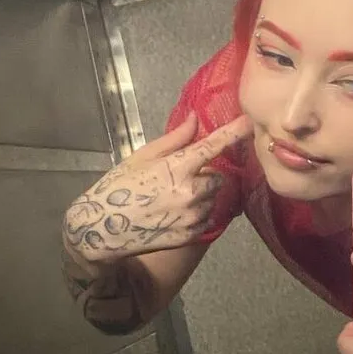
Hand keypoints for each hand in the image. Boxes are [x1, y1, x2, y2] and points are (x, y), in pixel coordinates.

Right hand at [63, 112, 252, 261]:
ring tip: (172, 199)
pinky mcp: (192, 235)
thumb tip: (195, 118)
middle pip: (217, 178)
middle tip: (179, 179)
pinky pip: (206, 219)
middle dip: (205, 176)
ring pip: (212, 199)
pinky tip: (173, 215)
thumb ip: (174, 139)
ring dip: (201, 196)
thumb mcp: (142, 157)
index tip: (249, 122)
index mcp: (178, 168)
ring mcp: (193, 216)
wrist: (103, 228)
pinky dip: (196, 215)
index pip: (213, 146)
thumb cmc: (119, 186)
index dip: (233, 133)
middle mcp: (191, 192)